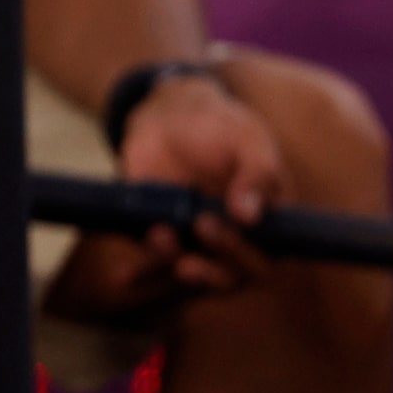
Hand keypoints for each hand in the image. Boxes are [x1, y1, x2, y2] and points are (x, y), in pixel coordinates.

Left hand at [48, 70, 283, 326]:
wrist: (172, 117)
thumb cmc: (222, 128)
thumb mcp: (248, 140)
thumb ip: (256, 174)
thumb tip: (249, 217)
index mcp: (267, 225)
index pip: (265, 258)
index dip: (244, 256)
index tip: (215, 227)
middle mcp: (236, 243)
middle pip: (231, 275)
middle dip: (212, 264)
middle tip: (196, 227)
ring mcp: (198, 244)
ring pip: (192, 273)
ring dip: (174, 263)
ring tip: (157, 235)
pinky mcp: (165, 239)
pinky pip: (155, 263)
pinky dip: (142, 271)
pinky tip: (124, 276)